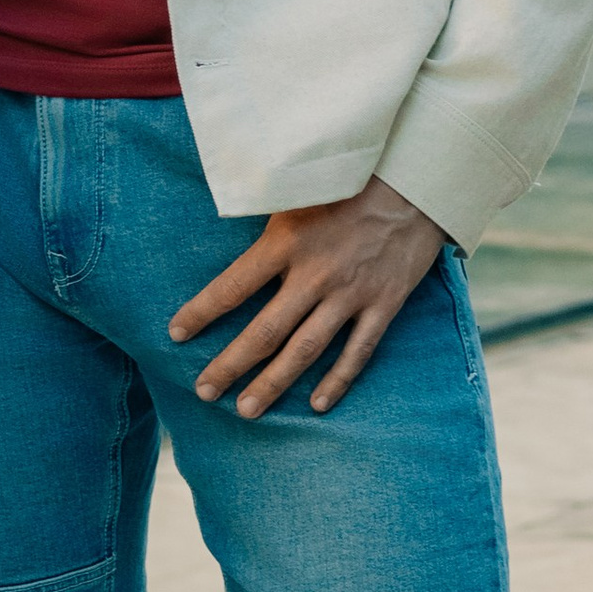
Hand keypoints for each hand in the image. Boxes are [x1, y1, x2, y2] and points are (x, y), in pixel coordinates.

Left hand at [170, 178, 447, 418]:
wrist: (417, 181)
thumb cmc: (349, 181)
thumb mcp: (298, 190)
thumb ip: (266, 221)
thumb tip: (228, 234)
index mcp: (286, 242)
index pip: (233, 286)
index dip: (201, 312)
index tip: (175, 333)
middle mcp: (315, 273)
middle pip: (264, 331)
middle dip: (230, 365)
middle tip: (204, 392)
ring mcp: (352, 293)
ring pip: (305, 350)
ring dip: (273, 383)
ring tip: (246, 410)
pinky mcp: (384, 304)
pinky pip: (358, 352)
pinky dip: (337, 380)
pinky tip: (317, 404)